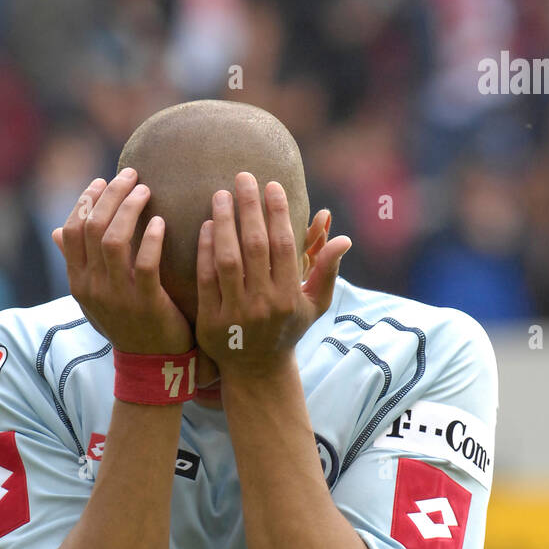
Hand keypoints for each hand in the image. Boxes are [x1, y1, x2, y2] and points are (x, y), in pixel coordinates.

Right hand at [53, 169, 193, 354]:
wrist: (151, 365)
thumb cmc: (126, 323)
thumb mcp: (95, 297)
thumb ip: (77, 264)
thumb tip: (55, 233)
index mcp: (79, 282)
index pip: (72, 231)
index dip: (85, 201)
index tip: (102, 181)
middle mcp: (93, 287)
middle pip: (93, 227)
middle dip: (111, 194)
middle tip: (132, 175)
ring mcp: (118, 297)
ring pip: (114, 240)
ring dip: (130, 208)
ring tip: (146, 191)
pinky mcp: (146, 304)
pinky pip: (145, 263)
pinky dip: (152, 238)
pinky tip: (160, 222)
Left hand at [195, 172, 350, 382]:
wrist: (257, 371)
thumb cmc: (288, 329)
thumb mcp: (314, 304)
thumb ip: (327, 270)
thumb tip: (343, 237)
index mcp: (289, 297)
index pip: (284, 246)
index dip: (277, 212)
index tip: (271, 185)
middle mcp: (263, 305)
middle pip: (254, 247)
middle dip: (248, 208)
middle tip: (242, 177)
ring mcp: (235, 315)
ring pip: (227, 260)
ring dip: (223, 223)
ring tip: (220, 195)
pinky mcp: (211, 321)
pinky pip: (206, 279)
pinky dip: (205, 251)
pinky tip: (207, 226)